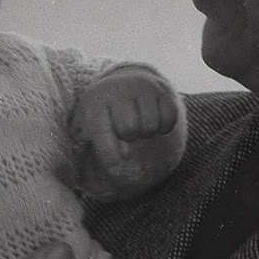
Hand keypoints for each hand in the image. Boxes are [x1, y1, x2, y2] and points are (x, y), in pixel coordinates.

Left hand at [70, 68, 185, 199]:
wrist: (127, 82)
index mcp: (94, 104)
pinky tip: (155, 118)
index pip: (102, 135)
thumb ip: (90, 155)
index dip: (110, 158)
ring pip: (150, 125)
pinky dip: (164, 126)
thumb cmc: (106, 115)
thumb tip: (100, 176)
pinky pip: (169, 118)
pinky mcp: (162, 88)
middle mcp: (117, 92)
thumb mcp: (89, 129)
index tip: (117, 168)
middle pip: (129, 130)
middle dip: (130, 137)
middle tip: (127, 132)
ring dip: (147, 131)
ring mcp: (141, 87)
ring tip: (139, 123)